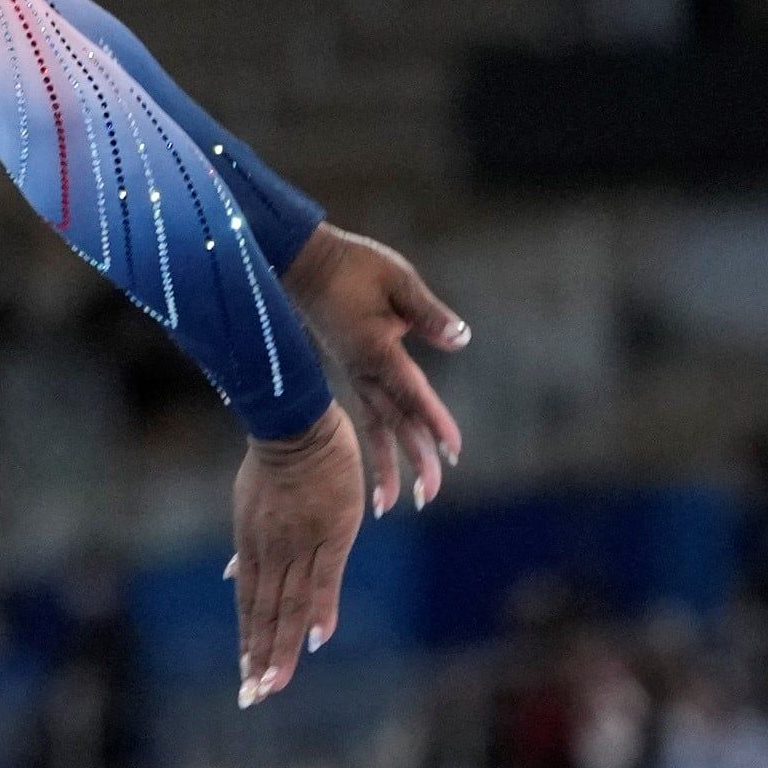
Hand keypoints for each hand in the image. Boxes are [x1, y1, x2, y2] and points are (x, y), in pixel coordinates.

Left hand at [229, 406, 364, 705]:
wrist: (293, 421)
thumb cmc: (274, 462)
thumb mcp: (249, 508)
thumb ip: (247, 549)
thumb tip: (230, 575)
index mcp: (252, 547)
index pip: (249, 605)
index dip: (249, 640)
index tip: (246, 673)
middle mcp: (272, 552)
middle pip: (265, 614)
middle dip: (259, 658)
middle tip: (252, 696)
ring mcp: (300, 544)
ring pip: (289, 604)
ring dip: (282, 647)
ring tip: (273, 685)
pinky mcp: (330, 533)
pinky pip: (323, 578)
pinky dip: (318, 610)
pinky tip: (315, 641)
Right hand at [283, 224, 469, 516]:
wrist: (307, 263)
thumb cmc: (356, 266)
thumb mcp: (398, 280)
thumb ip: (428, 313)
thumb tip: (460, 340)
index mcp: (377, 350)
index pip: (412, 392)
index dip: (434, 421)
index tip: (453, 450)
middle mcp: (364, 371)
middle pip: (394, 424)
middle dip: (415, 459)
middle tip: (430, 494)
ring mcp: (357, 376)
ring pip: (379, 429)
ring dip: (392, 466)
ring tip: (403, 503)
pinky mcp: (355, 374)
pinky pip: (369, 418)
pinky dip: (378, 448)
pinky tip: (385, 470)